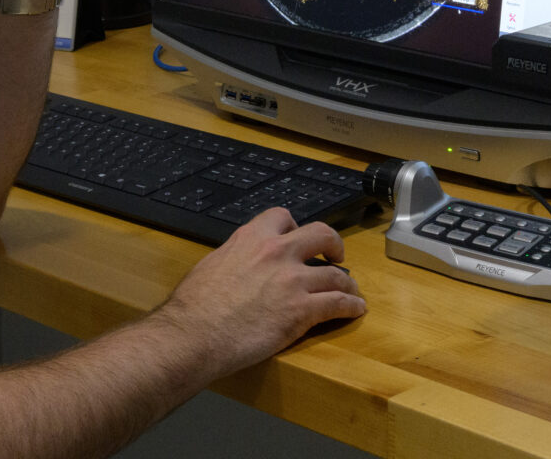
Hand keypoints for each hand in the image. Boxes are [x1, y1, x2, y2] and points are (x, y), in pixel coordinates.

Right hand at [152, 207, 365, 376]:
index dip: (294, 227)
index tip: (297, 238)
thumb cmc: (194, 306)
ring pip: (334, 274)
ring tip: (351, 291)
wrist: (194, 334)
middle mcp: (277, 252)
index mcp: (251, 238)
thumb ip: (235, 258)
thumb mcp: (213, 265)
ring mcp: (293, 281)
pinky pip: (337, 304)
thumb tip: (239, 266)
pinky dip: (351, 306)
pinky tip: (356, 309)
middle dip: (333, 243)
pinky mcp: (302, 311)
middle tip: (336, 255)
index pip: (282, 217)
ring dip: (347, 283)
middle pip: (321, 234)